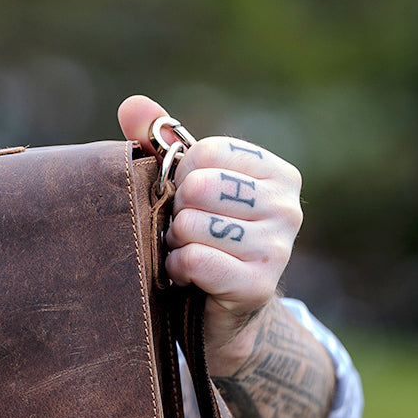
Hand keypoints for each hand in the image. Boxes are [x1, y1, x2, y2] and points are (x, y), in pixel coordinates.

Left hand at [117, 94, 302, 374]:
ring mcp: (279, 248)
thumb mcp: (183, 185)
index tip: (188, 200)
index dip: (180, 177)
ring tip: (187, 252)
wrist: (217, 312)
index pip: (206, 151)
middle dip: (177, 211)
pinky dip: (178, 268)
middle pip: (199, 186)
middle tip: (184, 231)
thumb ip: (159, 141)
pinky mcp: (258, 285)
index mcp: (277, 174)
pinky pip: (195, 259)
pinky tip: (186, 276)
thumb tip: (129, 104)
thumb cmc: (200, 238)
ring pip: (193, 223)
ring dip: (175, 242)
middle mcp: (288, 207)